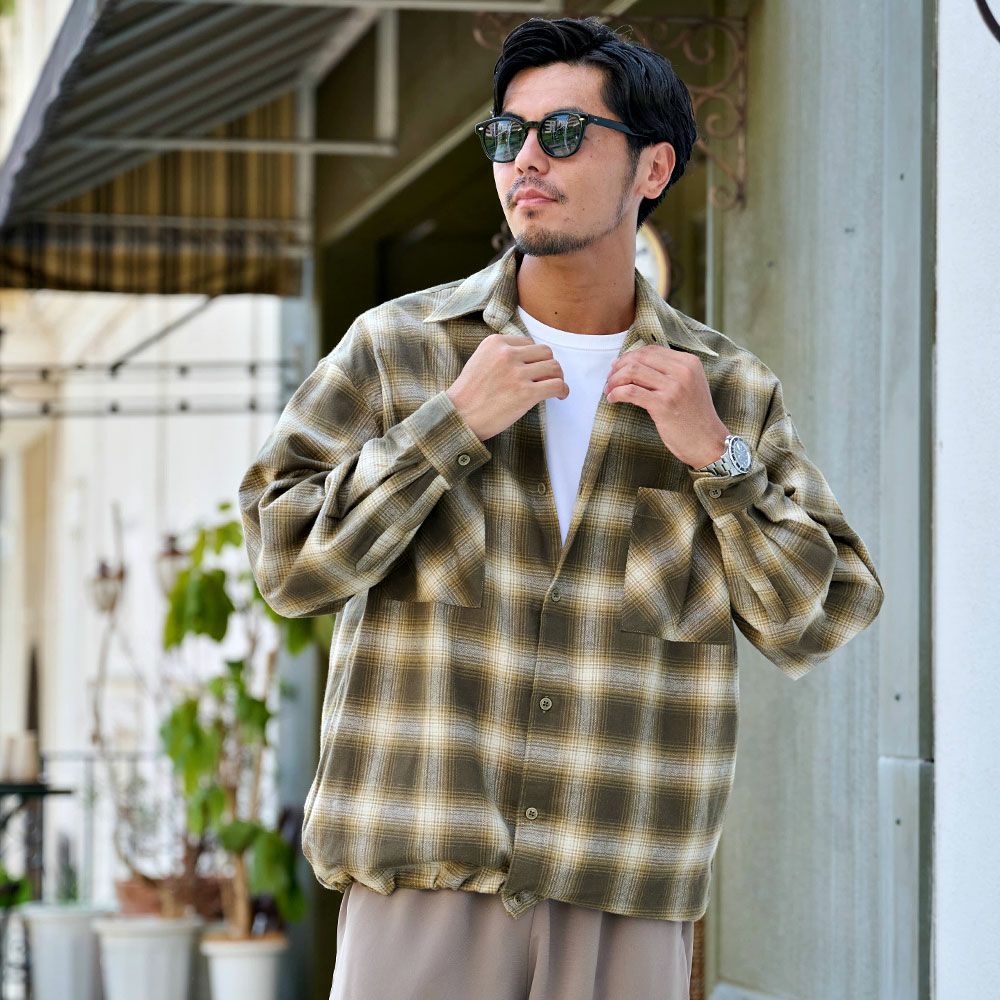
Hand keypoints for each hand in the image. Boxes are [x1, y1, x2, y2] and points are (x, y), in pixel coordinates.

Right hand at [446, 333, 569, 440]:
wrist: (458, 416)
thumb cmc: (468, 394)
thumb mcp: (480, 361)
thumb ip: (502, 355)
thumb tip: (530, 360)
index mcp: (495, 343)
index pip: (528, 343)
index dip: (533, 357)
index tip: (532, 370)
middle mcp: (507, 354)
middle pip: (545, 352)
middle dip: (548, 365)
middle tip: (546, 378)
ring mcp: (517, 373)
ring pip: (554, 367)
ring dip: (557, 377)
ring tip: (554, 387)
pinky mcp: (525, 393)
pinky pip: (556, 385)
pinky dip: (563, 390)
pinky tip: (560, 396)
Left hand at [603, 345, 728, 467]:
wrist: (708, 442)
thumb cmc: (695, 417)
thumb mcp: (689, 385)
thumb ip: (670, 372)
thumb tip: (635, 364)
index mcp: (689, 362)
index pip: (651, 350)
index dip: (629, 356)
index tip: (618, 367)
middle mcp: (682, 371)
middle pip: (639, 358)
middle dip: (619, 367)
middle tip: (609, 379)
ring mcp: (673, 387)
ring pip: (632, 371)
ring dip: (614, 380)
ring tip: (609, 390)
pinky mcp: (663, 404)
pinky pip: (631, 391)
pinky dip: (616, 393)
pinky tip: (613, 399)